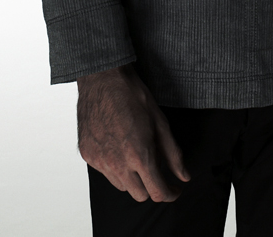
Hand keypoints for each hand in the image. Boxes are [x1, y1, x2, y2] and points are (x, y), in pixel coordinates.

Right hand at [77, 63, 189, 202]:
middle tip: (158, 171)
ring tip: (136, 155)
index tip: (175, 188)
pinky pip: (105, 172)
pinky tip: (119, 147)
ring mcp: (100, 161)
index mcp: (139, 155)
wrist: (102, 78)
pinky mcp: (88, 155)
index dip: (170, 193)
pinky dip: (115, 167)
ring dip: (133, 179)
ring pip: (121, 186)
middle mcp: (117, 163)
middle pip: (140, 195)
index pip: (157, 192)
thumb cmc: (132, 95)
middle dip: (152, 187)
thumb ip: (173, 153)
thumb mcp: (160, 121)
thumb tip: (184, 176)